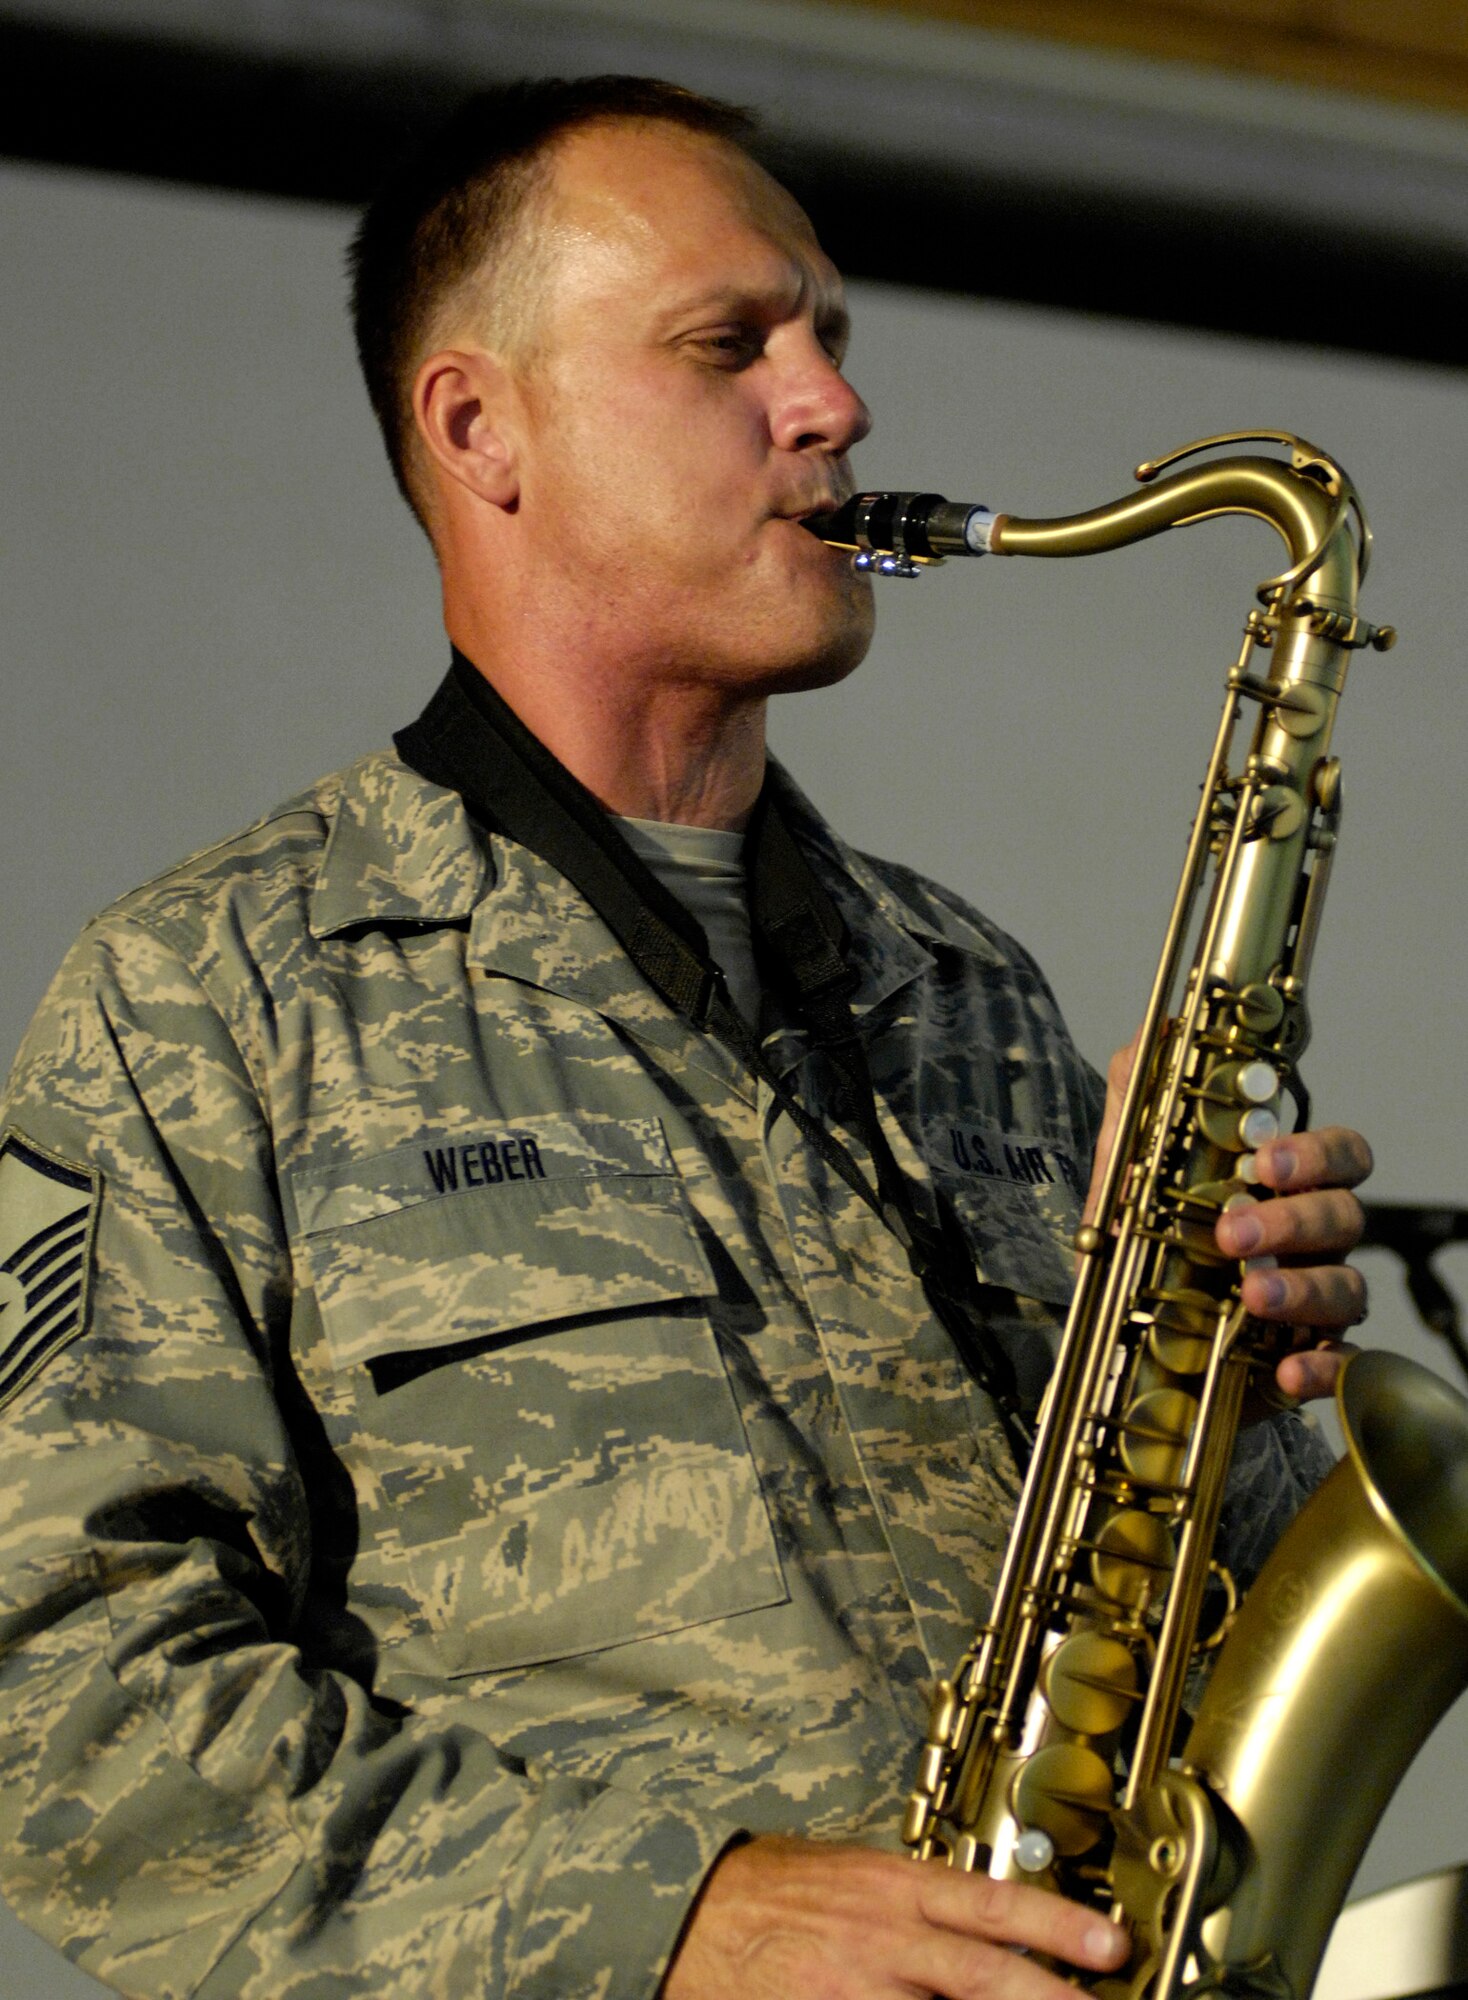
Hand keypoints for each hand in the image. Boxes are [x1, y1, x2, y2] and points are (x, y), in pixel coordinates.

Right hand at [660, 1835, 1126, 1999]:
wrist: (689, 1913)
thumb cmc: (770, 1888)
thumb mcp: (852, 1872)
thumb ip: (916, 1899)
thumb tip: (985, 1924)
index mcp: (892, 1887)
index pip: (992, 1901)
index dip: (1057, 1923)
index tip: (1111, 1943)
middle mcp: (885, 1938)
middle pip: (987, 1973)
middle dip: (1052, 1998)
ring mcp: (860, 1990)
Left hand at [1087, 1037, 1372, 1407]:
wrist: (1118, 1338)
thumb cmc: (1144, 1241)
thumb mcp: (1126, 1163)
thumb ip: (1143, 1093)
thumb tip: (1161, 1027)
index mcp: (1284, 1186)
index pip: (1339, 1154)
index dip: (1314, 1154)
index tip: (1263, 1162)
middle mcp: (1311, 1240)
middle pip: (1346, 1216)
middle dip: (1294, 1220)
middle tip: (1232, 1234)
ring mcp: (1313, 1302)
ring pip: (1349, 1288)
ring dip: (1305, 1288)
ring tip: (1250, 1294)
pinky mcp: (1302, 1363)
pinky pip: (1340, 1367)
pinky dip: (1320, 1369)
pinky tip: (1284, 1370)